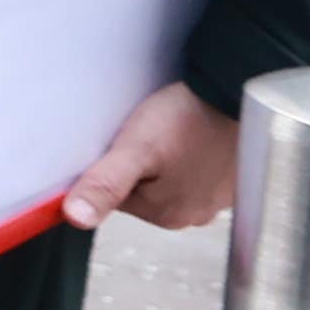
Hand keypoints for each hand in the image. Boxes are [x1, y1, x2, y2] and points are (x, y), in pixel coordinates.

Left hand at [60, 81, 237, 231]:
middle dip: (134, 164)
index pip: (114, 197)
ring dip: (158, 158)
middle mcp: (192, 214)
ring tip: (165, 133)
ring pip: (164, 179)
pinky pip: (190, 169)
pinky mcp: (226, 178)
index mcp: (166, 215)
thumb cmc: (187, 118)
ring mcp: (214, 197)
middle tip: (144, 135)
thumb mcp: (135, 148)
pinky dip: (182, 154)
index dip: (108, 168)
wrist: (232, 92)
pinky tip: (184, 135)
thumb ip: (105, 185)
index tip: (117, 145)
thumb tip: (76, 218)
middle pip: (140, 190)